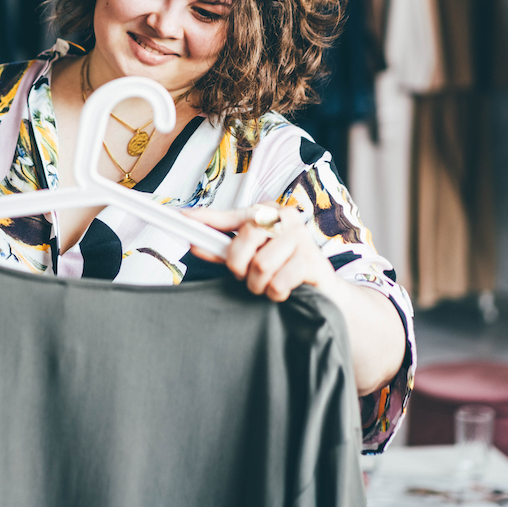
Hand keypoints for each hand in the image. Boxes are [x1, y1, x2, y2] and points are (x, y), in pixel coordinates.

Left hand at [184, 202, 334, 301]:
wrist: (325, 292)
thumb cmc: (283, 269)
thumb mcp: (250, 258)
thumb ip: (224, 251)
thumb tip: (196, 244)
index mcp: (267, 213)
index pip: (231, 216)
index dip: (207, 218)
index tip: (183, 217)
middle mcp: (284, 218)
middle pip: (245, 238)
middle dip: (239, 266)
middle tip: (246, 276)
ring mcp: (301, 237)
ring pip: (260, 265)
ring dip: (258, 285)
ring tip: (267, 285)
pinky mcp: (312, 260)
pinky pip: (277, 282)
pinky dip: (275, 293)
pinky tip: (284, 291)